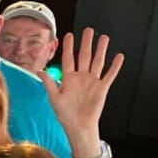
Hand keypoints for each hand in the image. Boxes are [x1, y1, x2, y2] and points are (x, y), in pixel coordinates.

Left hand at [39, 28, 123, 147]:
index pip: (68, 58)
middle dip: (86, 43)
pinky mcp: (102, 88)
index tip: (69, 35)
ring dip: (101, 50)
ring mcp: (92, 82)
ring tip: (104, 38)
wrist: (78, 126)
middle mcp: (81, 78)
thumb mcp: (54, 97)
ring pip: (97, 62)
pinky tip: (118, 56)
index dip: (68, 47)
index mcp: (68, 79)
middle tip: (88, 30)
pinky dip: (115, 66)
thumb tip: (39, 70)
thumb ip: (48, 83)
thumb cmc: (65, 114)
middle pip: (84, 56)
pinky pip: (109, 75)